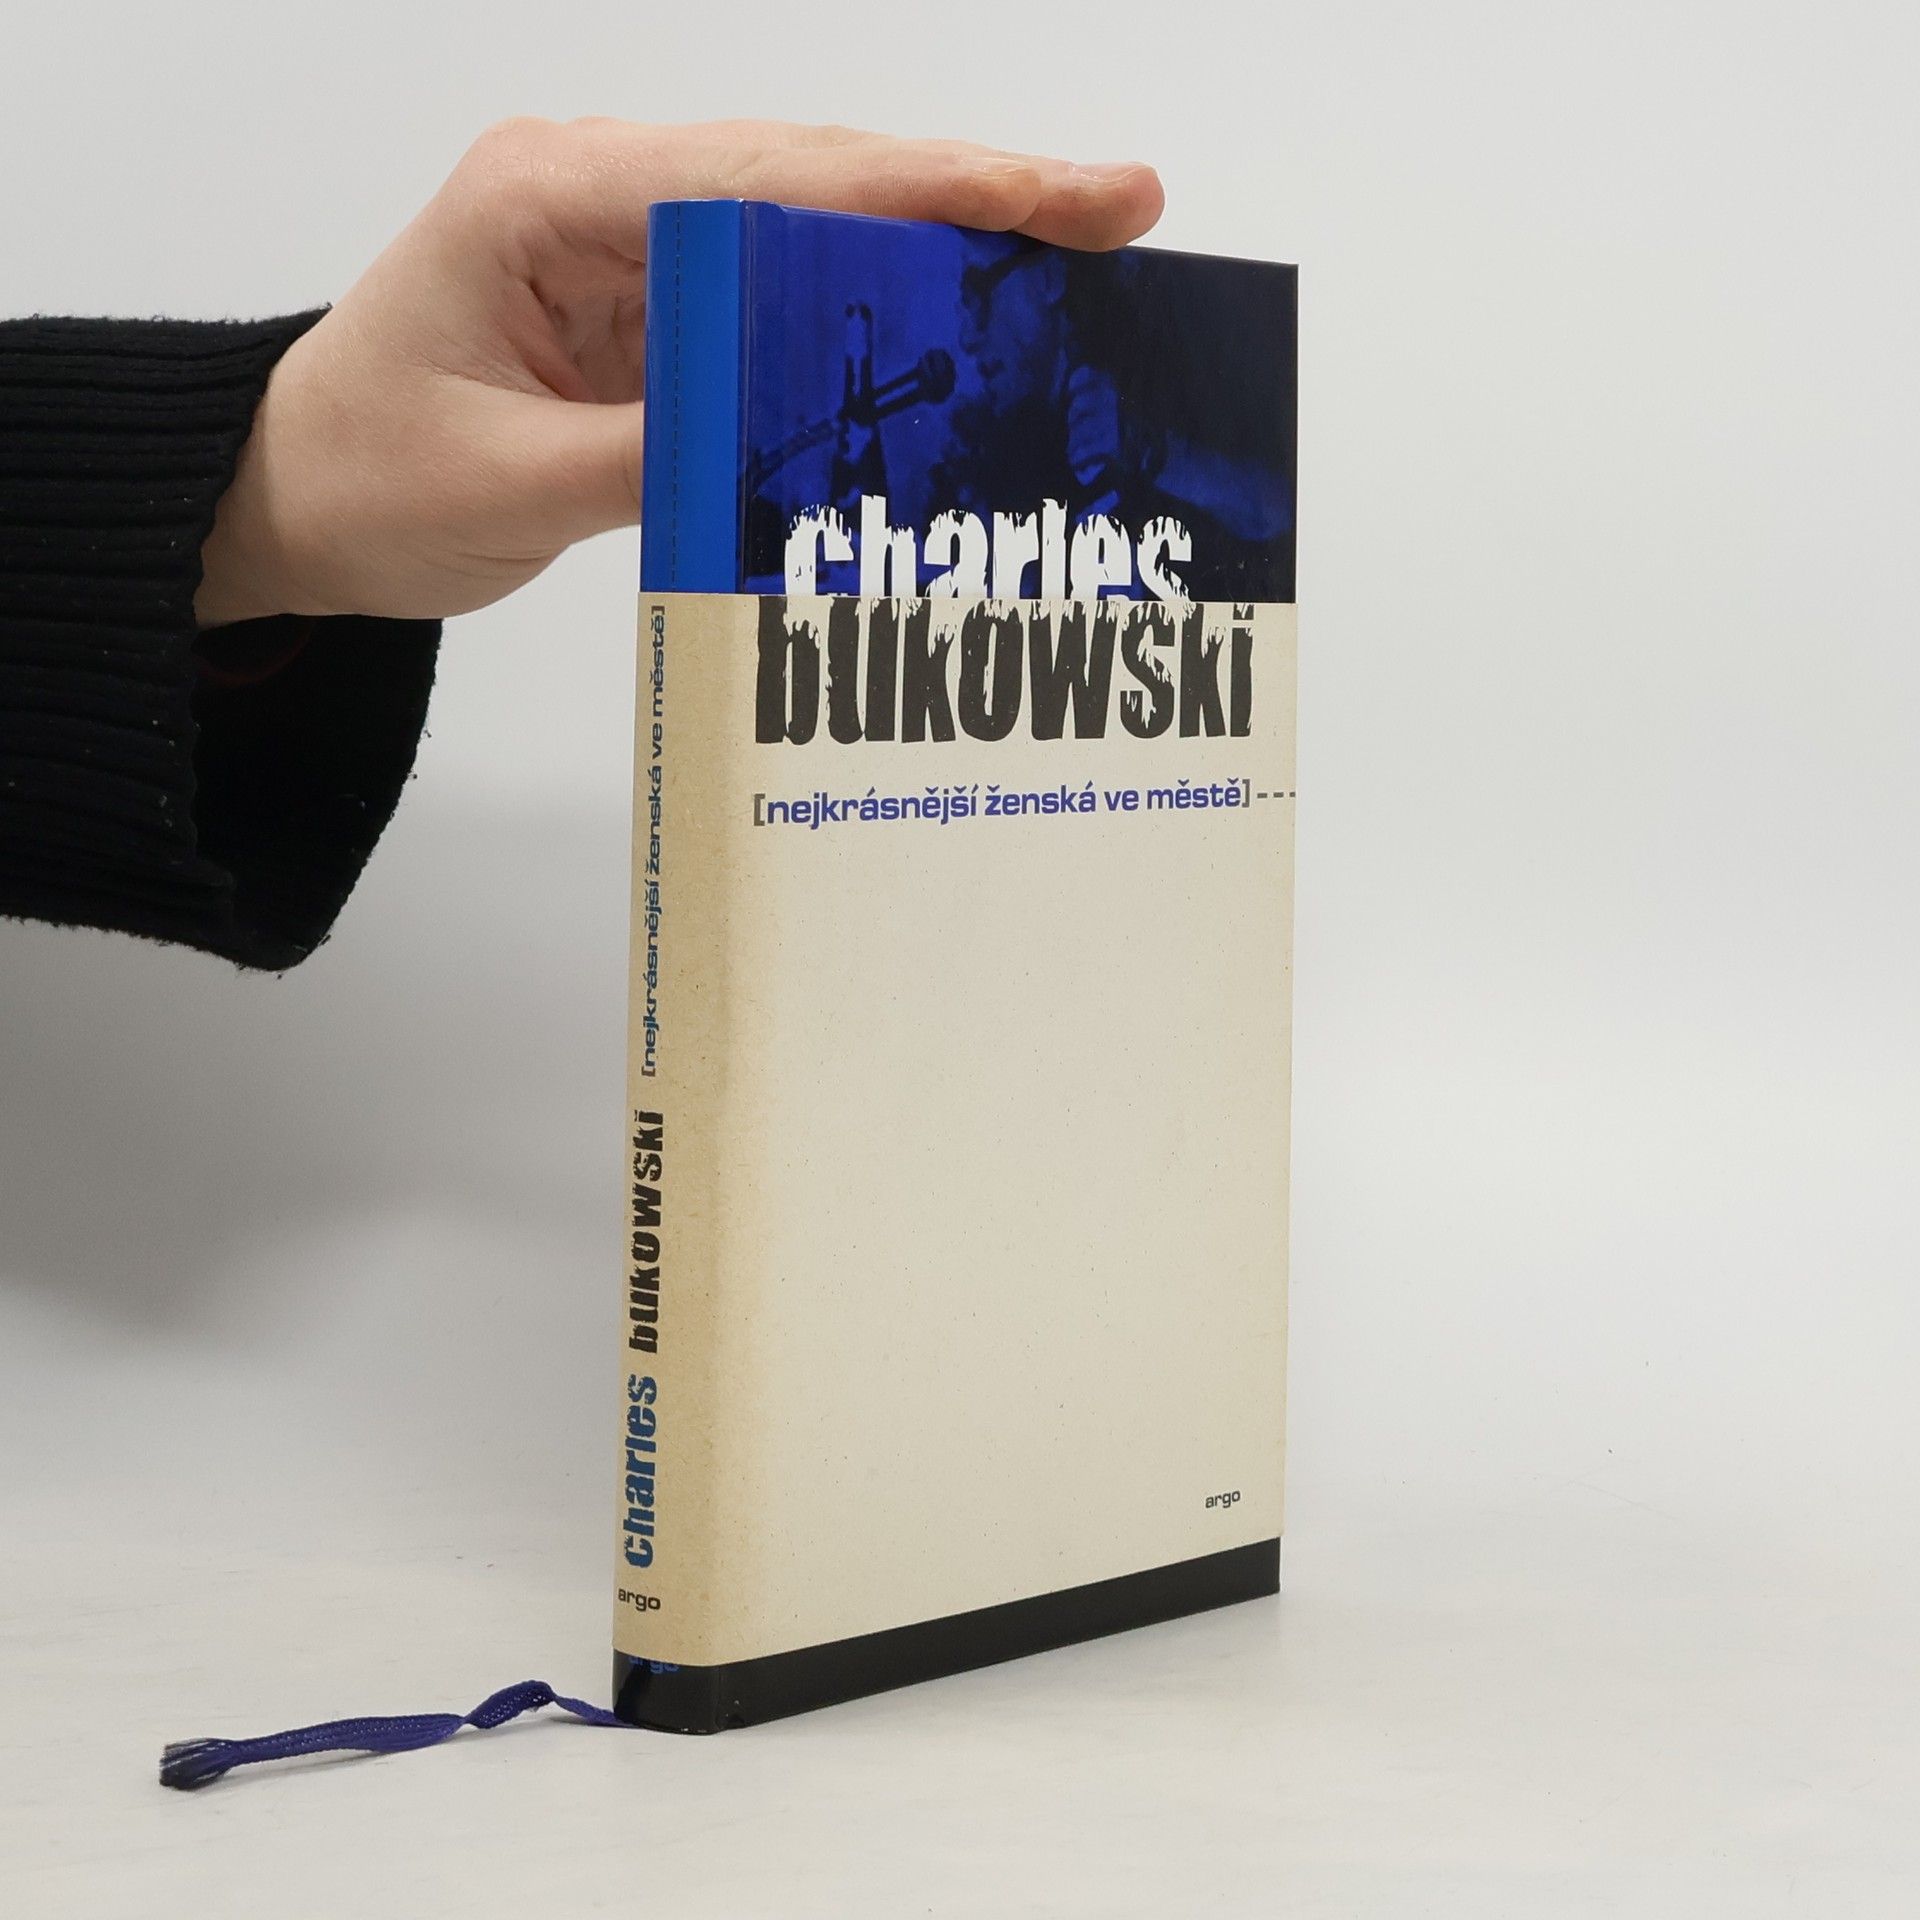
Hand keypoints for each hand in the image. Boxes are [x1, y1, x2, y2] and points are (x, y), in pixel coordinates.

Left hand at [194, 119, 1162, 626]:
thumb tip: (808, 447)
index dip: (930, 192)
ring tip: (1071, 265)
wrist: (293, 494)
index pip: (773, 181)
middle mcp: (600, 191)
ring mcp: (629, 241)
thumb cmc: (364, 478)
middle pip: (817, 176)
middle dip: (971, 197)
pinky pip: (778, 293)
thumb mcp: (508, 488)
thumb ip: (660, 455)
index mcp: (550, 198)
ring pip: (811, 225)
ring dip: (936, 248)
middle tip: (1118, 212)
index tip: (1061, 199)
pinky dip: (870, 313)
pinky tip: (956, 330)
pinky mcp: (647, 302)